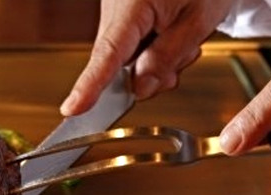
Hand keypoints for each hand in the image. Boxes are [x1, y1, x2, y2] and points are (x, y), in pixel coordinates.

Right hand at [60, 0, 232, 116]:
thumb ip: (166, 58)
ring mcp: (114, 12)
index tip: (73, 108)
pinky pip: (130, 47)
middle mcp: (114, 7)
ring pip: (127, 59)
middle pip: (118, 63)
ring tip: (182, 39)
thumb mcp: (198, 20)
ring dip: (155, 61)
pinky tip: (170, 36)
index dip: (90, 85)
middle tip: (183, 59)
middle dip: (150, 73)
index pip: (108, 53)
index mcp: (132, 4)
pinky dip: (152, 51)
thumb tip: (138, 89)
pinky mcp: (119, 16)